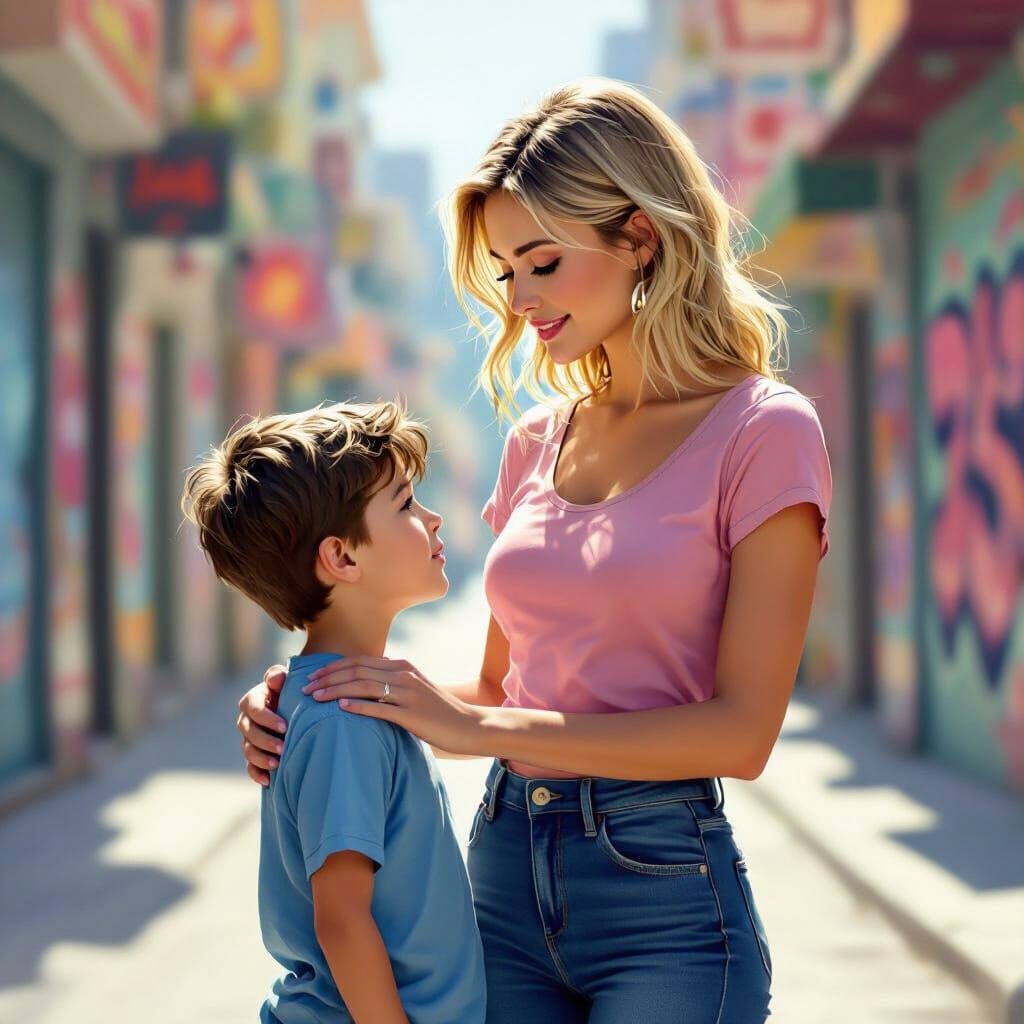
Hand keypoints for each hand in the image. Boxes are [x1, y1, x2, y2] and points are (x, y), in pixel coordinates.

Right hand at [237, 665, 287, 785]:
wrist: (292, 705)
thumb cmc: (288, 690)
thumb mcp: (284, 679)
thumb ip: (277, 676)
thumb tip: (276, 679)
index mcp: (251, 701)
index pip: (253, 709)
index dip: (267, 718)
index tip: (285, 727)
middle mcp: (246, 720)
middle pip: (249, 733)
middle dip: (265, 741)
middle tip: (283, 748)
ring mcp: (248, 739)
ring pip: (248, 751)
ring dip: (261, 759)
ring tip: (277, 764)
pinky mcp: (253, 753)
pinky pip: (249, 766)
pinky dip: (256, 774)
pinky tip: (267, 781)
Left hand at [301, 656, 481, 754]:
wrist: (468, 726)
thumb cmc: (439, 712)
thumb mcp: (415, 689)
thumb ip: (392, 682)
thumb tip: (365, 684)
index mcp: (402, 666)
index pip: (360, 661)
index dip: (334, 667)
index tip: (314, 676)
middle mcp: (404, 674)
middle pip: (357, 670)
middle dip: (327, 678)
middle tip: (305, 688)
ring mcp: (408, 693)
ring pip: (363, 686)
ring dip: (335, 691)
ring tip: (315, 698)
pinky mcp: (411, 714)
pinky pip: (379, 708)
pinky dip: (358, 706)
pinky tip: (341, 709)